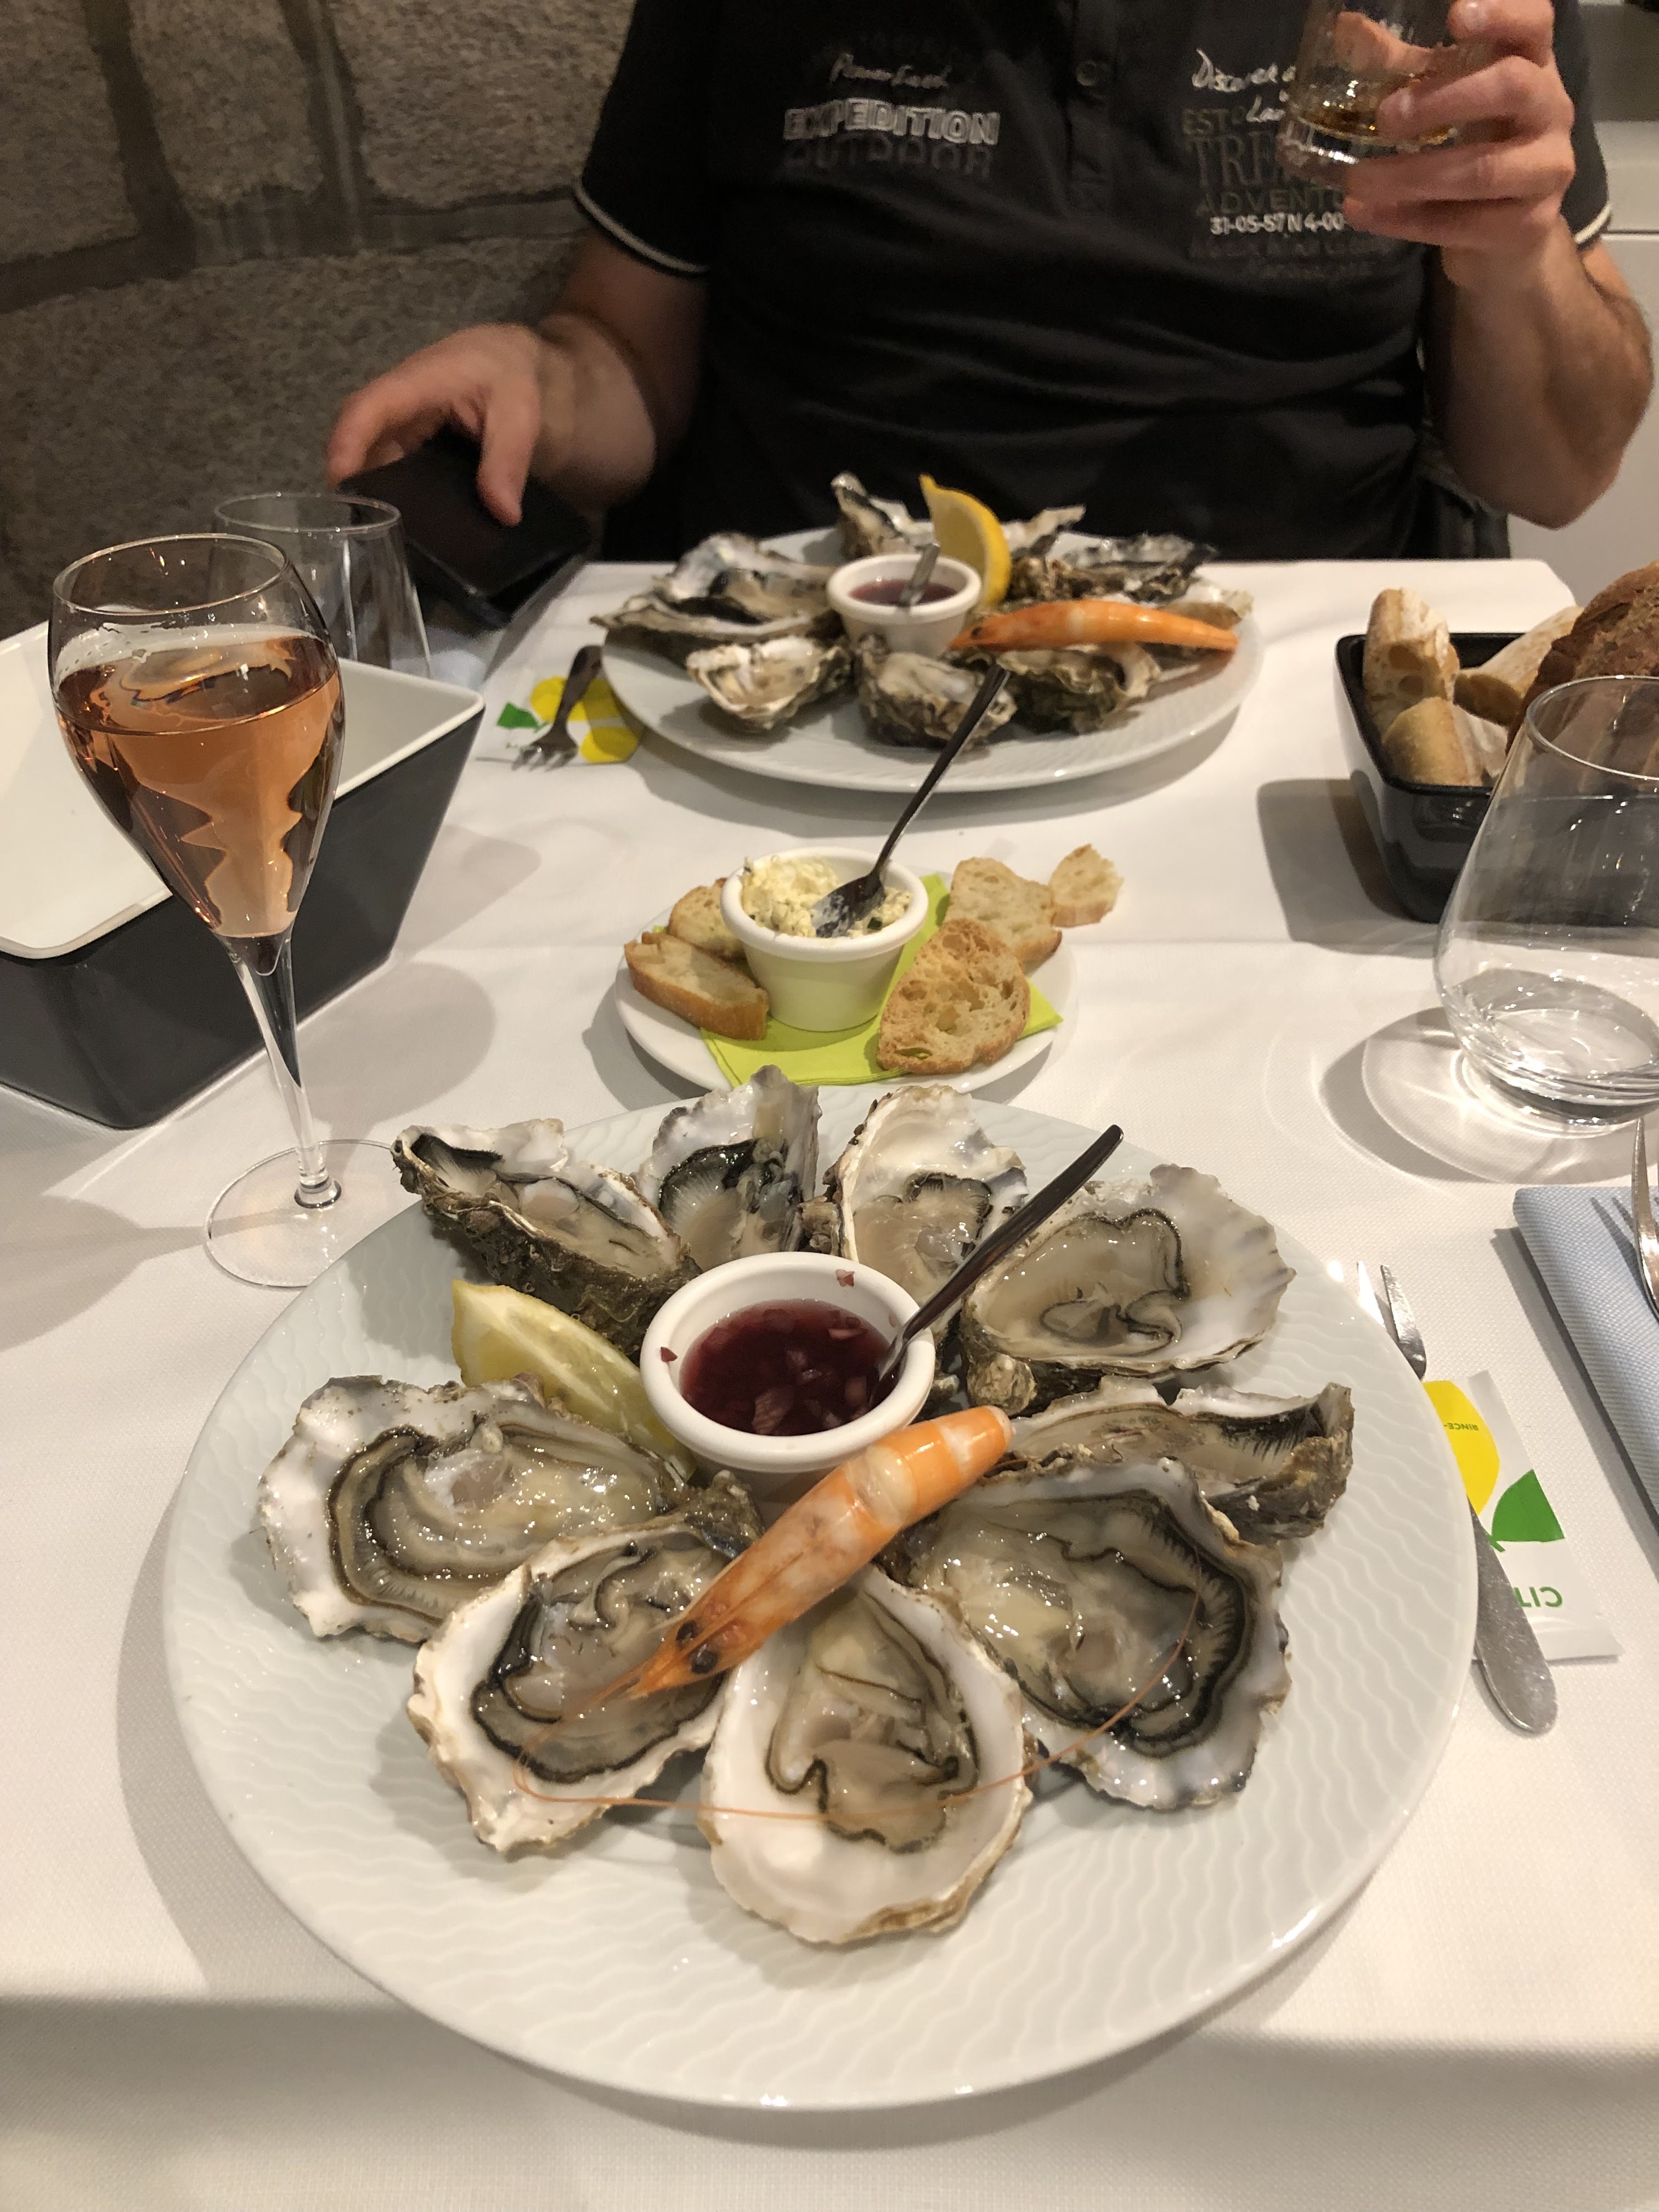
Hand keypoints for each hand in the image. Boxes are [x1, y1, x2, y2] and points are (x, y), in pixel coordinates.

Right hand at [326, 324, 559, 524]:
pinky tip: (399, 520)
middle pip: (359, 435)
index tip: (339, 479)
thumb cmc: (510, 374)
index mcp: (418, 381)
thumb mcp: (519, 412)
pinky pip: (389, 462)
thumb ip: (508, 459)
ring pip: (371, 454)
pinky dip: (388, 488)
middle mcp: (397, 401)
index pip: (370, 407)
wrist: (510, 358)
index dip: (349, 441)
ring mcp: (399, 420)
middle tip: (357, 525)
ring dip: (368, 487)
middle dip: (351, 477)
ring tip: (375, 531)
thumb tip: (503, 513)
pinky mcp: (408, 437)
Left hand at [1340, 0, 1576, 286]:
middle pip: (1511, 87)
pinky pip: (1466, 224)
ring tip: (1356, 181)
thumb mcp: (1446, 94)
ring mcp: (1548, 168)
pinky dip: (1409, 221)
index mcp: (1533, 63)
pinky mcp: (1530, 225)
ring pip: (1484, 169)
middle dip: (1442, 101)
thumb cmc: (1478, 140)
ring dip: (1411, 176)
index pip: (1536, 22)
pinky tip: (1366, 215)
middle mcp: (1552, 109)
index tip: (1455, 16)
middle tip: (1385, 117)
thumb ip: (1404, 64)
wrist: (1508, 231)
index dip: (1503, 13)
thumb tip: (1347, 30)